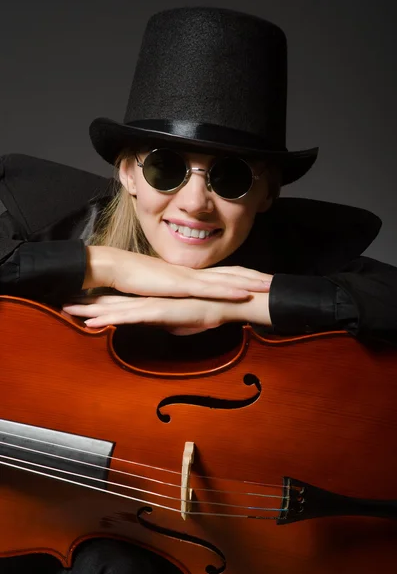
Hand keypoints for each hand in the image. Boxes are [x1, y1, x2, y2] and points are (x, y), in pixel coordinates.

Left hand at [63, 294, 238, 333]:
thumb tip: (161, 326)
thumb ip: (167, 322)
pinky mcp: (158, 311)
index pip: (121, 304)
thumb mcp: (182, 320)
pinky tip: (92, 323)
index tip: (81, 306)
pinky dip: (109, 320)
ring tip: (68, 311)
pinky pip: (129, 317)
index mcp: (152, 303)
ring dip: (90, 311)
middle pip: (112, 304)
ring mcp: (151, 305)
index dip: (100, 305)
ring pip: (115, 309)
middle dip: (87, 305)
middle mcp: (148, 301)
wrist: (226, 302)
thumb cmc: (207, 311)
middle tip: (64, 304)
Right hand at [84, 246, 272, 301]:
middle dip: (256, 277)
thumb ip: (174, 298)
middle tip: (277, 281)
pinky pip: (210, 288)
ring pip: (227, 278)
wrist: (115, 267)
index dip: (243, 277)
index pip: (223, 275)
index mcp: (191, 275)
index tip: (261, 281)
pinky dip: (229, 290)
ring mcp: (190, 277)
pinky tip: (245, 293)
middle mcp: (195, 273)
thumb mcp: (160, 292)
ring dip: (251, 282)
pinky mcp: (181, 284)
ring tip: (271, 285)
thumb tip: (181, 306)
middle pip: (232, 273)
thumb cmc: (134, 279)